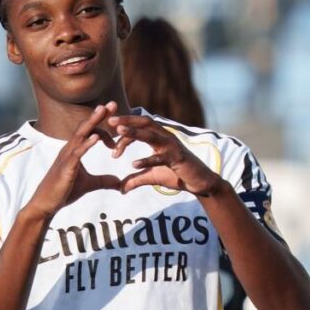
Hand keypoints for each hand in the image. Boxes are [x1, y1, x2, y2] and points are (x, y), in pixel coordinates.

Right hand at [27, 103, 121, 217]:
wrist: (45, 204)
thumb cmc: (63, 192)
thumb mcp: (89, 185)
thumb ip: (104, 181)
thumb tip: (119, 182)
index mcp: (74, 151)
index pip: (90, 132)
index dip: (102, 125)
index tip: (116, 118)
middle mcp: (69, 150)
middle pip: (84, 127)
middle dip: (98, 115)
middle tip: (112, 103)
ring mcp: (66, 157)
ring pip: (80, 135)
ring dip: (92, 122)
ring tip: (104, 110)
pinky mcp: (66, 168)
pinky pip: (77, 153)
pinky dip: (87, 144)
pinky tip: (96, 137)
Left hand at [107, 115, 223, 195]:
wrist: (199, 182)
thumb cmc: (177, 175)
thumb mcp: (152, 177)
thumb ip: (136, 180)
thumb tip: (121, 189)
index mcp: (159, 138)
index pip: (139, 128)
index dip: (124, 134)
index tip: (110, 142)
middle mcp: (166, 137)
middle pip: (144, 122)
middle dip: (127, 120)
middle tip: (110, 121)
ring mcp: (172, 146)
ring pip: (151, 135)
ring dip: (134, 132)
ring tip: (119, 131)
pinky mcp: (177, 158)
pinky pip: (160, 158)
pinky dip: (147, 160)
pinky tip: (133, 164)